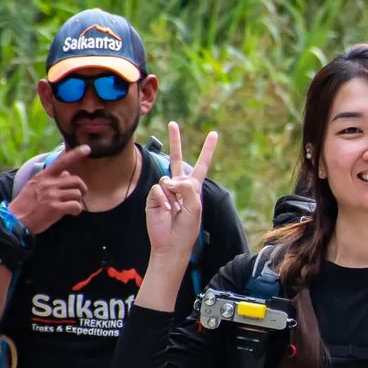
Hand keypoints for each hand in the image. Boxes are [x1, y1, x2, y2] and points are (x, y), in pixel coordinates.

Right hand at [7, 143, 90, 235]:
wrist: (15, 220)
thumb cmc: (25, 205)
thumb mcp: (34, 186)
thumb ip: (50, 179)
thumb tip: (66, 174)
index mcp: (43, 177)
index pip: (61, 162)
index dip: (76, 154)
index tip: (87, 148)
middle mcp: (48, 183)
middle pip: (76, 180)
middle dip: (82, 189)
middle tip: (79, 197)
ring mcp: (52, 195)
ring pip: (77, 193)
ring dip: (78, 201)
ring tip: (72, 207)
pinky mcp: (55, 208)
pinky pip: (76, 206)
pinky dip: (77, 210)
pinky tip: (72, 213)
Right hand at [145, 123, 217, 262]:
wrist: (171, 244)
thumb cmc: (187, 228)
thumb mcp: (195, 207)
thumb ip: (188, 189)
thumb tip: (172, 180)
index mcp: (193, 187)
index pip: (201, 164)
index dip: (207, 150)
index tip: (213, 134)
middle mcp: (179, 186)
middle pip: (177, 159)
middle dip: (175, 141)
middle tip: (173, 123)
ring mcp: (165, 190)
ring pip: (168, 179)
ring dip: (173, 194)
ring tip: (175, 209)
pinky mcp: (154, 196)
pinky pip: (159, 189)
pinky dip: (164, 199)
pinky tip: (166, 210)